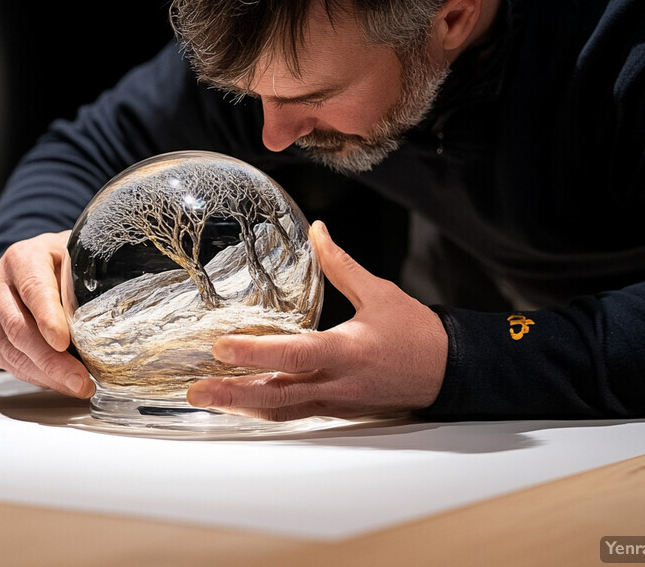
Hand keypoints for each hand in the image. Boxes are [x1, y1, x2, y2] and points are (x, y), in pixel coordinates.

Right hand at [0, 231, 94, 397]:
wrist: (24, 264)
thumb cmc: (57, 261)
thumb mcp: (73, 256)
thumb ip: (85, 278)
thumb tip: (108, 313)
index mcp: (22, 258)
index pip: (34, 289)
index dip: (48, 318)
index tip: (63, 342)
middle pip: (20, 329)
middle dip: (52, 360)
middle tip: (80, 379)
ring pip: (12, 352)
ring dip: (46, 375)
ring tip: (76, 385)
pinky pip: (7, 363)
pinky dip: (35, 376)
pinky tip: (57, 381)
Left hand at [186, 220, 447, 420]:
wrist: (448, 372)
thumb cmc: (415, 332)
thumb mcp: (378, 292)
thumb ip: (340, 264)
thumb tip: (318, 230)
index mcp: (346, 351)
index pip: (294, 355)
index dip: (256, 354)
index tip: (221, 348)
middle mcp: (336, 384)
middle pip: (277, 397)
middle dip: (233, 395)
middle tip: (195, 390)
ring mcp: (335, 402)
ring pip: (282, 411)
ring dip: (242, 407)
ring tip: (207, 398)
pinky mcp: (337, 410)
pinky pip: (294, 413)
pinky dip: (264, 409)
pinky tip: (242, 401)